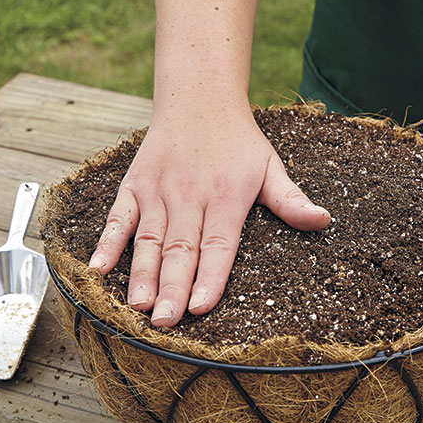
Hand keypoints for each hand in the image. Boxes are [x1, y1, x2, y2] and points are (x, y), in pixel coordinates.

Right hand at [88, 104, 329, 326]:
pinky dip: (107, 242)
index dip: (210, 276)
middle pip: (181, 248)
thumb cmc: (238, 141)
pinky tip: (98, 269)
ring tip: (137, 307)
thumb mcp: (270, 166)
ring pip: (149, 238)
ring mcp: (158, 191)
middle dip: (172, 287)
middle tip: (165, 323)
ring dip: (142, 274)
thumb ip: (291, 199)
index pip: (218, 245)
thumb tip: (324, 221)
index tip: (201, 307)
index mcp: (226, 197)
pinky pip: (119, 216)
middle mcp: (189, 196)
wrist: (199, 99)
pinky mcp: (134, 185)